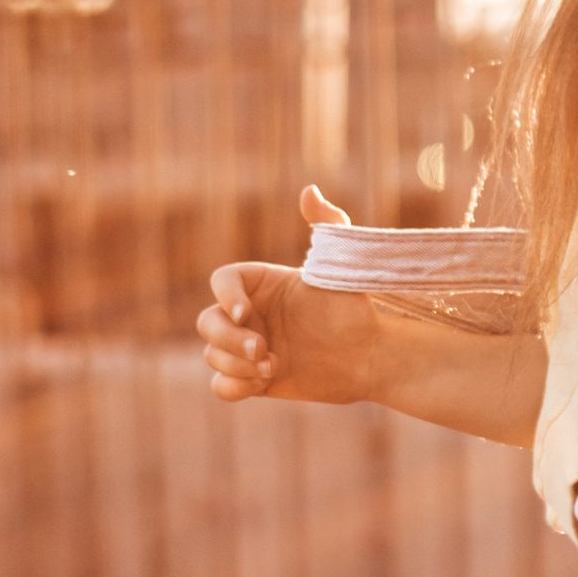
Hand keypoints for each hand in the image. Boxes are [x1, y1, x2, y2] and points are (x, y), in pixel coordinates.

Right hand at [197, 185, 377, 403]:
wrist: (370, 357)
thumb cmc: (356, 308)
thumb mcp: (343, 264)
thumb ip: (329, 224)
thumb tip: (308, 190)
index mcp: (261, 284)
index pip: (222, 282)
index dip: (225, 296)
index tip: (249, 314)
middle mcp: (250, 314)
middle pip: (207, 322)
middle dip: (228, 339)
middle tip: (264, 351)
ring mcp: (249, 348)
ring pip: (212, 354)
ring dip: (235, 364)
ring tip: (272, 367)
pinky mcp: (254, 379)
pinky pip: (220, 385)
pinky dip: (230, 385)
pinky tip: (260, 383)